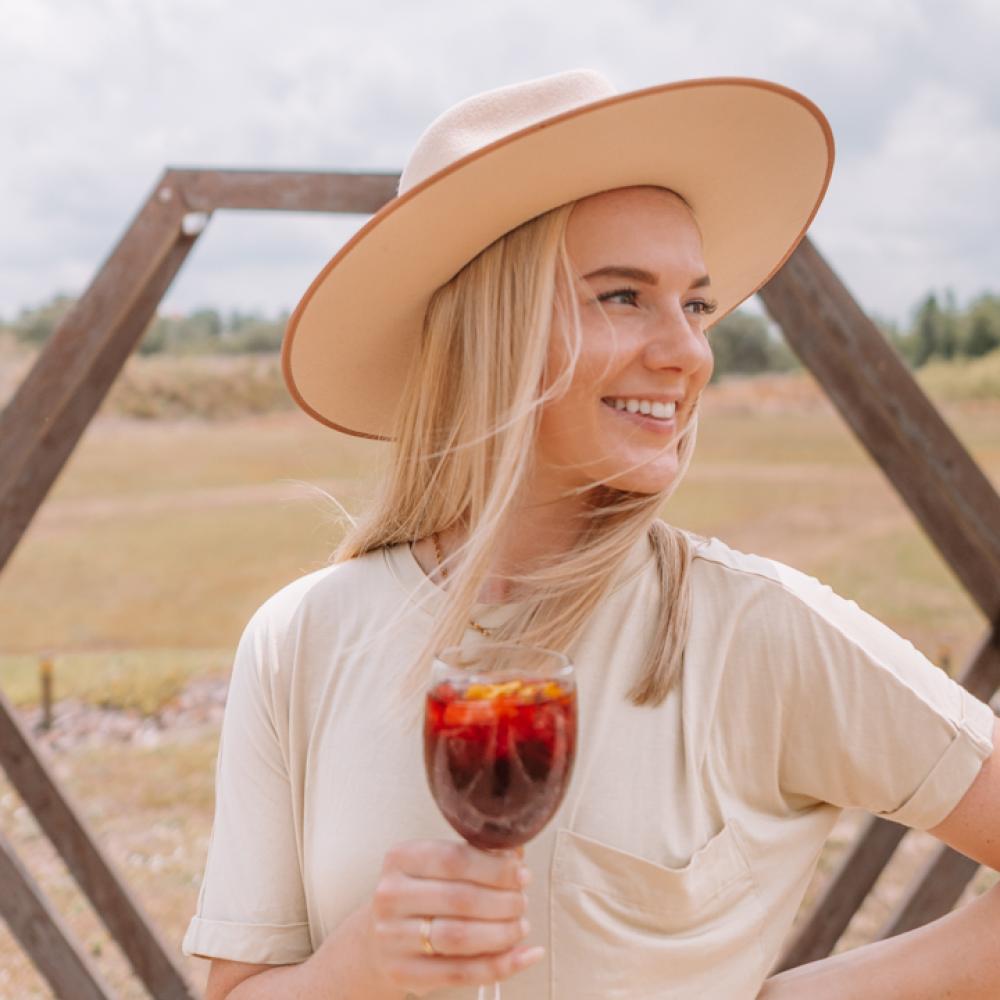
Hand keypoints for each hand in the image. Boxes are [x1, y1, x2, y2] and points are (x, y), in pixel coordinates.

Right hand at [366, 839, 543, 997]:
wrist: (376, 940)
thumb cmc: (418, 895)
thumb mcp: (435, 866)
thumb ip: (474, 857)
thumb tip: (517, 854)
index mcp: (401, 858)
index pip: (454, 859)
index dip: (495, 868)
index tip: (521, 874)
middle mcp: (392, 895)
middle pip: (461, 899)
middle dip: (503, 902)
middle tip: (522, 902)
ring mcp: (394, 937)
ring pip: (460, 937)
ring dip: (502, 933)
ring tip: (521, 926)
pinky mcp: (404, 972)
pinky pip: (460, 973)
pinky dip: (499, 966)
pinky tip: (523, 956)